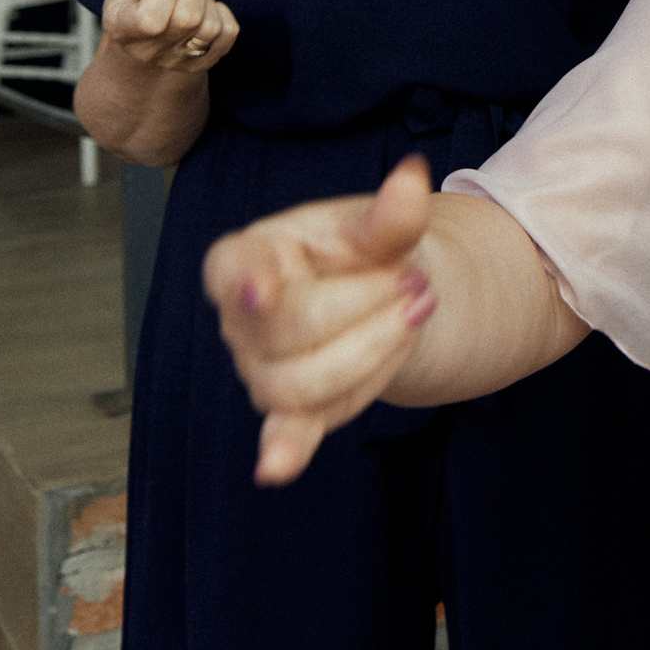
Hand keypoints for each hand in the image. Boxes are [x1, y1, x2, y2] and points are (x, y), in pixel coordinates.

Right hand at [97, 0, 238, 70]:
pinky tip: (200, 12)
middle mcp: (149, 53)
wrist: (142, 35)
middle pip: (189, 17)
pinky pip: (229, 31)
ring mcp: (178, 61)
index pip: (150, 19)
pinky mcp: (205, 62)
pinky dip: (220, 12)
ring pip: (211, 26)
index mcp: (121, 30)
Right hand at [204, 157, 436, 484]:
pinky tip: (276, 470)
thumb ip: (392, 215)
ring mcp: (261, 368)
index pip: (233, 268)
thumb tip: (413, 179)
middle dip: (364, 310)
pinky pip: (285, 430)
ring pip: (300, 383)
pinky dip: (283, 449)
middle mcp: (241, 317)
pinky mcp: (291, 407)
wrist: (387, 294)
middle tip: (416, 283)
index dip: (243, 281)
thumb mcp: (378, 227)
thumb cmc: (364, 252)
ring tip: (412, 317)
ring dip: (371, 354)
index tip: (261, 290)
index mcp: (249, 255)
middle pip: (288, 332)